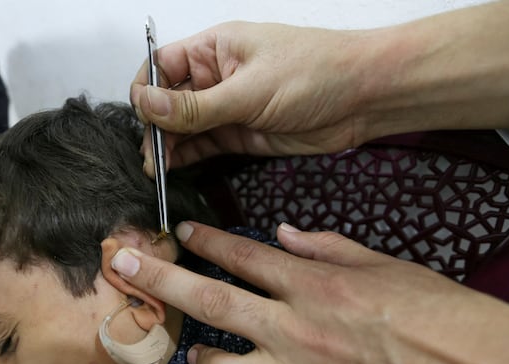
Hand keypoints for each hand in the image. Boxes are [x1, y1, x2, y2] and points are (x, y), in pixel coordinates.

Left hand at [110, 221, 508, 363]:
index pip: (243, 256)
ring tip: (201, 358)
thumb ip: (330, 251)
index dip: (204, 242)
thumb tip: (285, 237)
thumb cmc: (452, 322)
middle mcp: (296, 332)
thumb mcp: (393, 270)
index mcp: (318, 286)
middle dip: (158, 278)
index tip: (179, 233)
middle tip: (125, 264)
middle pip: (208, 303)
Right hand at [130, 21, 360, 173]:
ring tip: (158, 170)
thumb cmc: (316, 72)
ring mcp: (228, 107)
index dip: (147, 91)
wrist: (364, 98)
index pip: (161, 66)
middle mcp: (216, 76)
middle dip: (156, 127)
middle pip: (168, 101)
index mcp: (214, 48)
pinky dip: (187, 157)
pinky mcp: (241, 134)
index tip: (144, 117)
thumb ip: (196, 105)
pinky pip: (204, 145)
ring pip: (184, 127)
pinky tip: (173, 168)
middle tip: (152, 157)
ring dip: (168, 147)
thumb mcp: (248, 90)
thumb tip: (148, 105)